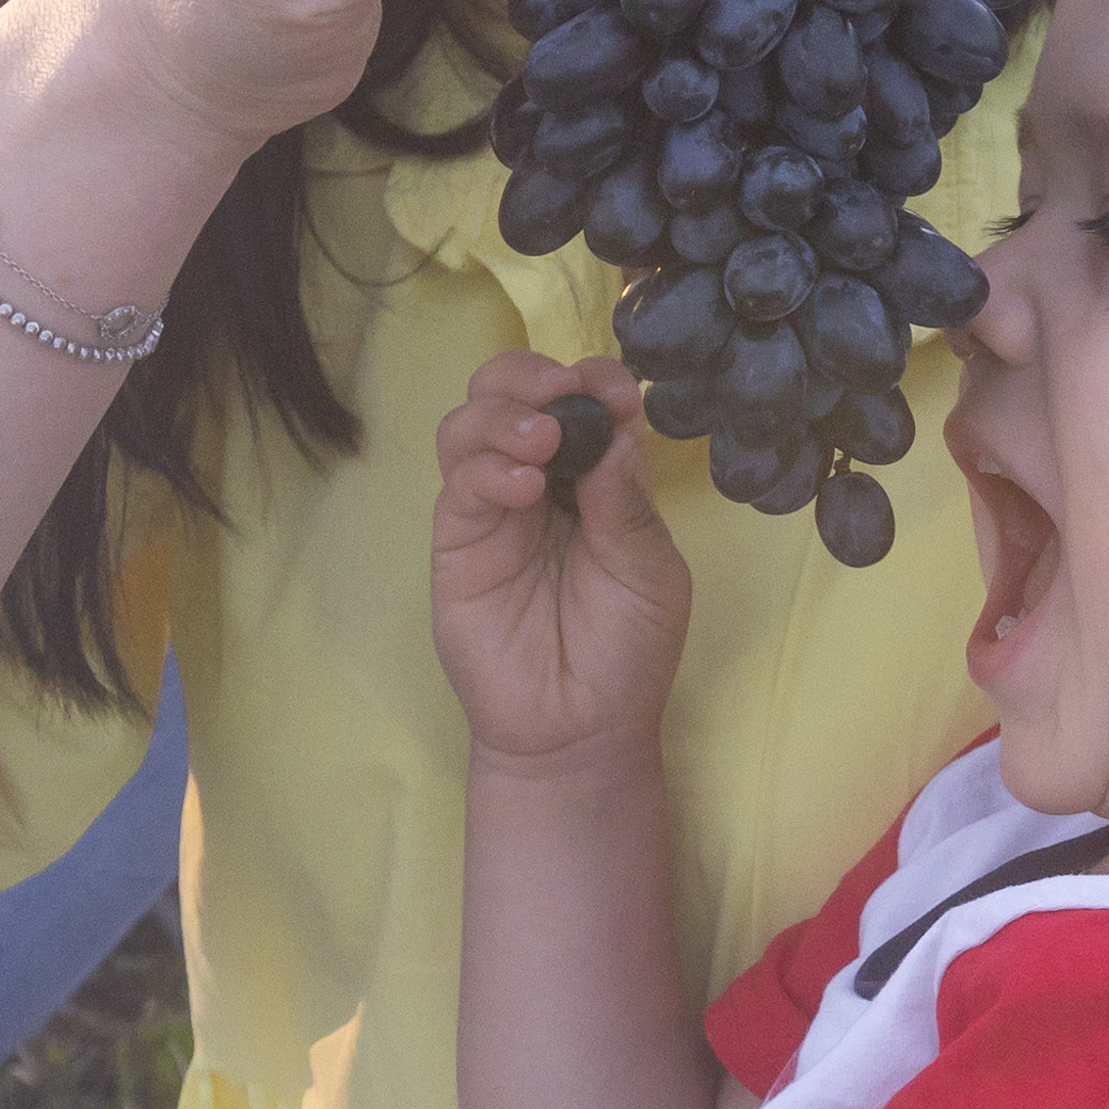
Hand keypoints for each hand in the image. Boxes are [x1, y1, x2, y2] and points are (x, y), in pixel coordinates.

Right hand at [432, 351, 692, 764]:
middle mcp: (539, 482)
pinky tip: (524, 487)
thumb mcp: (650, 571)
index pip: (581, 401)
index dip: (593, 381)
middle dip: (529, 375)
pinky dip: (487, 469)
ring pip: (469, 425)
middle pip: (509, 393)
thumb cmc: (626, 653)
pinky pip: (458, 486)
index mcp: (595, 477)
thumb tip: (614, 424)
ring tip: (543, 441)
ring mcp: (493, 511)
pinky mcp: (458, 546)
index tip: (616, 392)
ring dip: (503, 415)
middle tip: (561, 392)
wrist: (581, 732)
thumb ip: (627, 501)